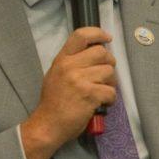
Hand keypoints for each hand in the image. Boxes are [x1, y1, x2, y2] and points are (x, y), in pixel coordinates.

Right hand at [21, 27, 116, 158]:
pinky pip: (111, 91)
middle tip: (105, 76)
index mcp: (62, 59)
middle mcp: (70, 66)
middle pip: (102, 53)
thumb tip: (95, 54)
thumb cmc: (54, 102)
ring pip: (109, 72)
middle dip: (109, 64)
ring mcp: (80, 80)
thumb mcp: (56, 75)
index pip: (81, 35)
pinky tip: (102, 103)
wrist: (48, 125)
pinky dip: (110, 99)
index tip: (107, 38)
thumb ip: (72, 63)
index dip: (98, 33)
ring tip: (102, 92)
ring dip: (110, 83)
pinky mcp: (89, 95)